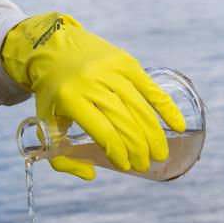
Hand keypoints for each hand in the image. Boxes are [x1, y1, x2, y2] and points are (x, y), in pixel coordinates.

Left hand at [1, 13, 185, 178]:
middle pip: (125, 123)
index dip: (119, 153)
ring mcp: (111, 71)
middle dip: (138, 149)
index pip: (104, 133)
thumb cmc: (52, 93)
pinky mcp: (125, 62)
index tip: (125, 166)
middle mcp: (92, 82)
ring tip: (159, 154)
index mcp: (71, 99)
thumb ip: (60, 156)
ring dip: (153, 135)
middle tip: (145, 164)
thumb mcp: (45, 123)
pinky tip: (178, 126)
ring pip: (140, 109)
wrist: (53, 48)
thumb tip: (91, 174)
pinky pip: (151, 89)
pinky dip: (167, 108)